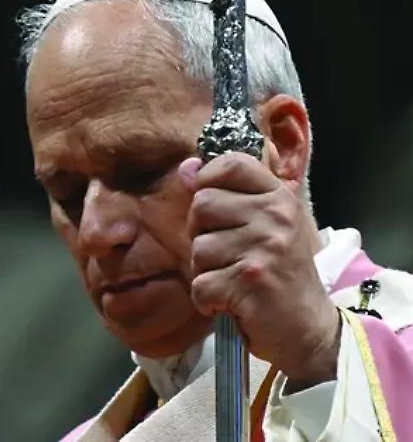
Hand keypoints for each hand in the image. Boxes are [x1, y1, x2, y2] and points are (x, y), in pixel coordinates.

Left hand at [180, 153, 339, 386]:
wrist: (309, 330)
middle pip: (202, 204)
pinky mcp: (251, 282)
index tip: (215, 206)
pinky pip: (201, 283)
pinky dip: (207, 300)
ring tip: (233, 280)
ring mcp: (265, 249)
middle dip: (202, 233)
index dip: (209, 179)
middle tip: (227, 255)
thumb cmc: (279, 272)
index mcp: (280, 198)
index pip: (232, 163)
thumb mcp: (264, 225)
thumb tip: (185, 168)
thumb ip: (225, 193)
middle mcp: (276, 218)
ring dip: (206, 270)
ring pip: (198, 247)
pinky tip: (230, 303)